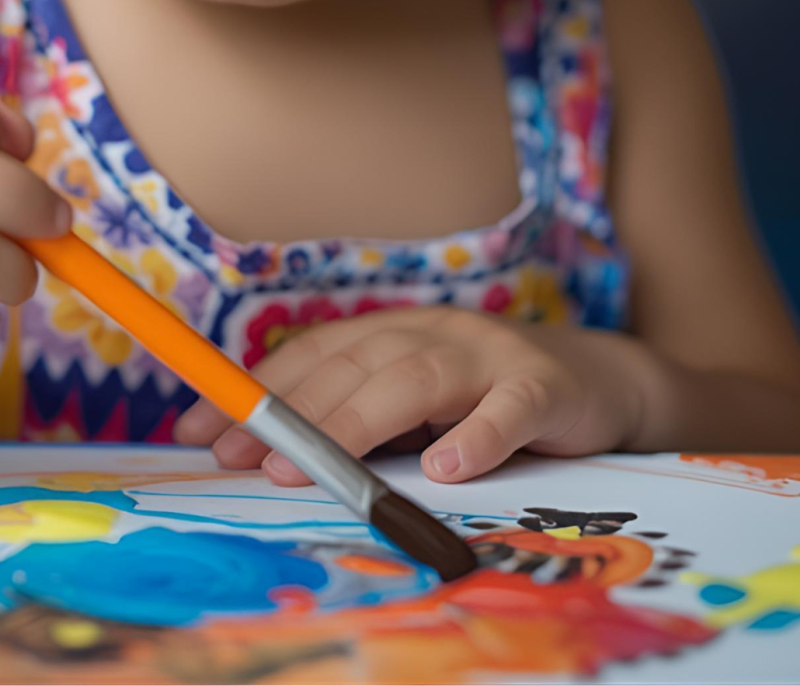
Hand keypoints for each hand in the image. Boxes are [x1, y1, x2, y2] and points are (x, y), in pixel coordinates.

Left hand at [176, 305, 646, 482]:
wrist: (601, 380)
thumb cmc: (489, 398)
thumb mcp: (417, 402)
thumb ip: (361, 417)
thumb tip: (271, 453)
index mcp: (393, 332)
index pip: (312, 354)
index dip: (255, 391)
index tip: (198, 430)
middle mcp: (433, 333)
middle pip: (353, 366)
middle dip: (291, 414)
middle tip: (243, 459)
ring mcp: (489, 354)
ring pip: (416, 380)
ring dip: (359, 423)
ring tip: (317, 468)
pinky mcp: (544, 386)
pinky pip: (508, 408)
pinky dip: (476, 436)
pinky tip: (448, 466)